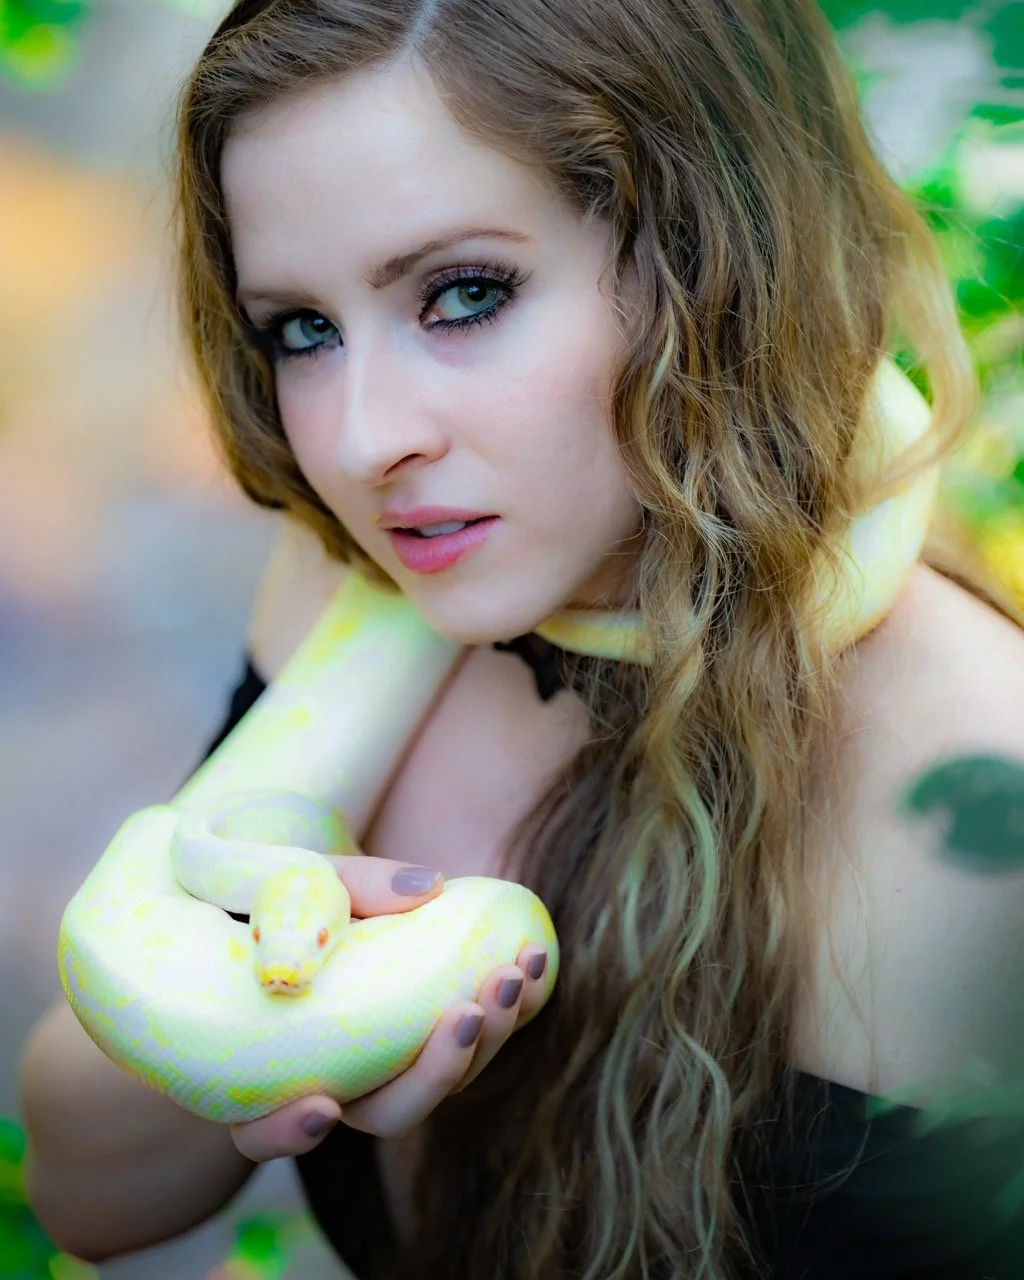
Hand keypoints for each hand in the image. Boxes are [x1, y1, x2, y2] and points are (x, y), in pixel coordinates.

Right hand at [227, 855, 549, 1160]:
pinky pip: (474, 1031)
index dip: (287, 1134)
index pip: (260, 1129)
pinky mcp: (430, 1023)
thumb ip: (346, 884)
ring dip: (489, 1034)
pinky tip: (532, 956)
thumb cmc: (271, 884)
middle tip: (471, 1012)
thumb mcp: (294, 874)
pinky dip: (509, 1002)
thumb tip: (428, 888)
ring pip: (443, 1078)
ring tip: (515, 970)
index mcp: (260, 1062)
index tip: (324, 1107)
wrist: (299, 882)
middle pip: (384, 1112)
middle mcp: (330, 1075)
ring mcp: (387, 1055)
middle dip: (437, 1073)